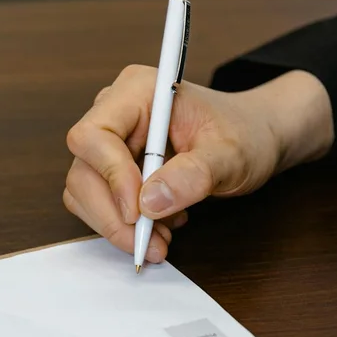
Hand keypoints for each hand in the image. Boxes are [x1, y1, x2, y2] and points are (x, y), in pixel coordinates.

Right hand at [63, 67, 333, 262]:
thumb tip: (150, 202)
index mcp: (138, 92)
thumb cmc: (244, 134)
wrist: (253, 138)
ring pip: (84, 192)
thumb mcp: (231, 155)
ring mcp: (111, 141)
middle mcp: (115, 112)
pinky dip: (122, 225)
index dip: (111, 178)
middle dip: (113, 215)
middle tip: (149, 244)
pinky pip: (98, 203)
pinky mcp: (112, 167)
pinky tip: (158, 226)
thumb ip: (195, 175)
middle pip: (83, 170)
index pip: (94, 136)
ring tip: (160, 238)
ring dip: (117, 225)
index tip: (140, 212)